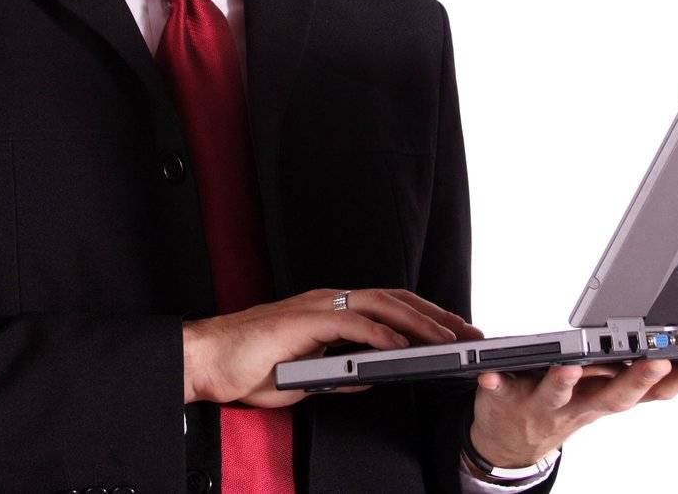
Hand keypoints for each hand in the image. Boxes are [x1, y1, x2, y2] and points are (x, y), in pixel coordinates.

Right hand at [182, 287, 483, 407]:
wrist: (207, 361)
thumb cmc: (248, 367)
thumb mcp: (307, 380)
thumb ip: (338, 375)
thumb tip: (369, 380)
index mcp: (331, 311)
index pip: (390, 307)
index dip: (426, 317)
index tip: (455, 334)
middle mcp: (330, 301)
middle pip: (397, 299)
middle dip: (437, 316)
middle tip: (469, 334)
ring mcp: (318, 306)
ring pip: (383, 305)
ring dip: (420, 323)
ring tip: (448, 340)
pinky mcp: (306, 320)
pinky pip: (353, 324)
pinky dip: (383, 335)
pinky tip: (403, 348)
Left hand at [468, 354, 677, 465]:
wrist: (511, 443)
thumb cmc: (565, 407)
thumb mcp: (608, 398)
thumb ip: (644, 380)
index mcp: (607, 399)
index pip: (653, 392)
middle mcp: (580, 405)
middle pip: (612, 397)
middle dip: (637, 380)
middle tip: (658, 361)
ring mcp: (543, 404)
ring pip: (557, 394)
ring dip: (564, 381)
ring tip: (571, 365)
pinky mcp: (505, 396)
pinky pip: (497, 387)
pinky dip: (493, 381)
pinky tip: (488, 373)